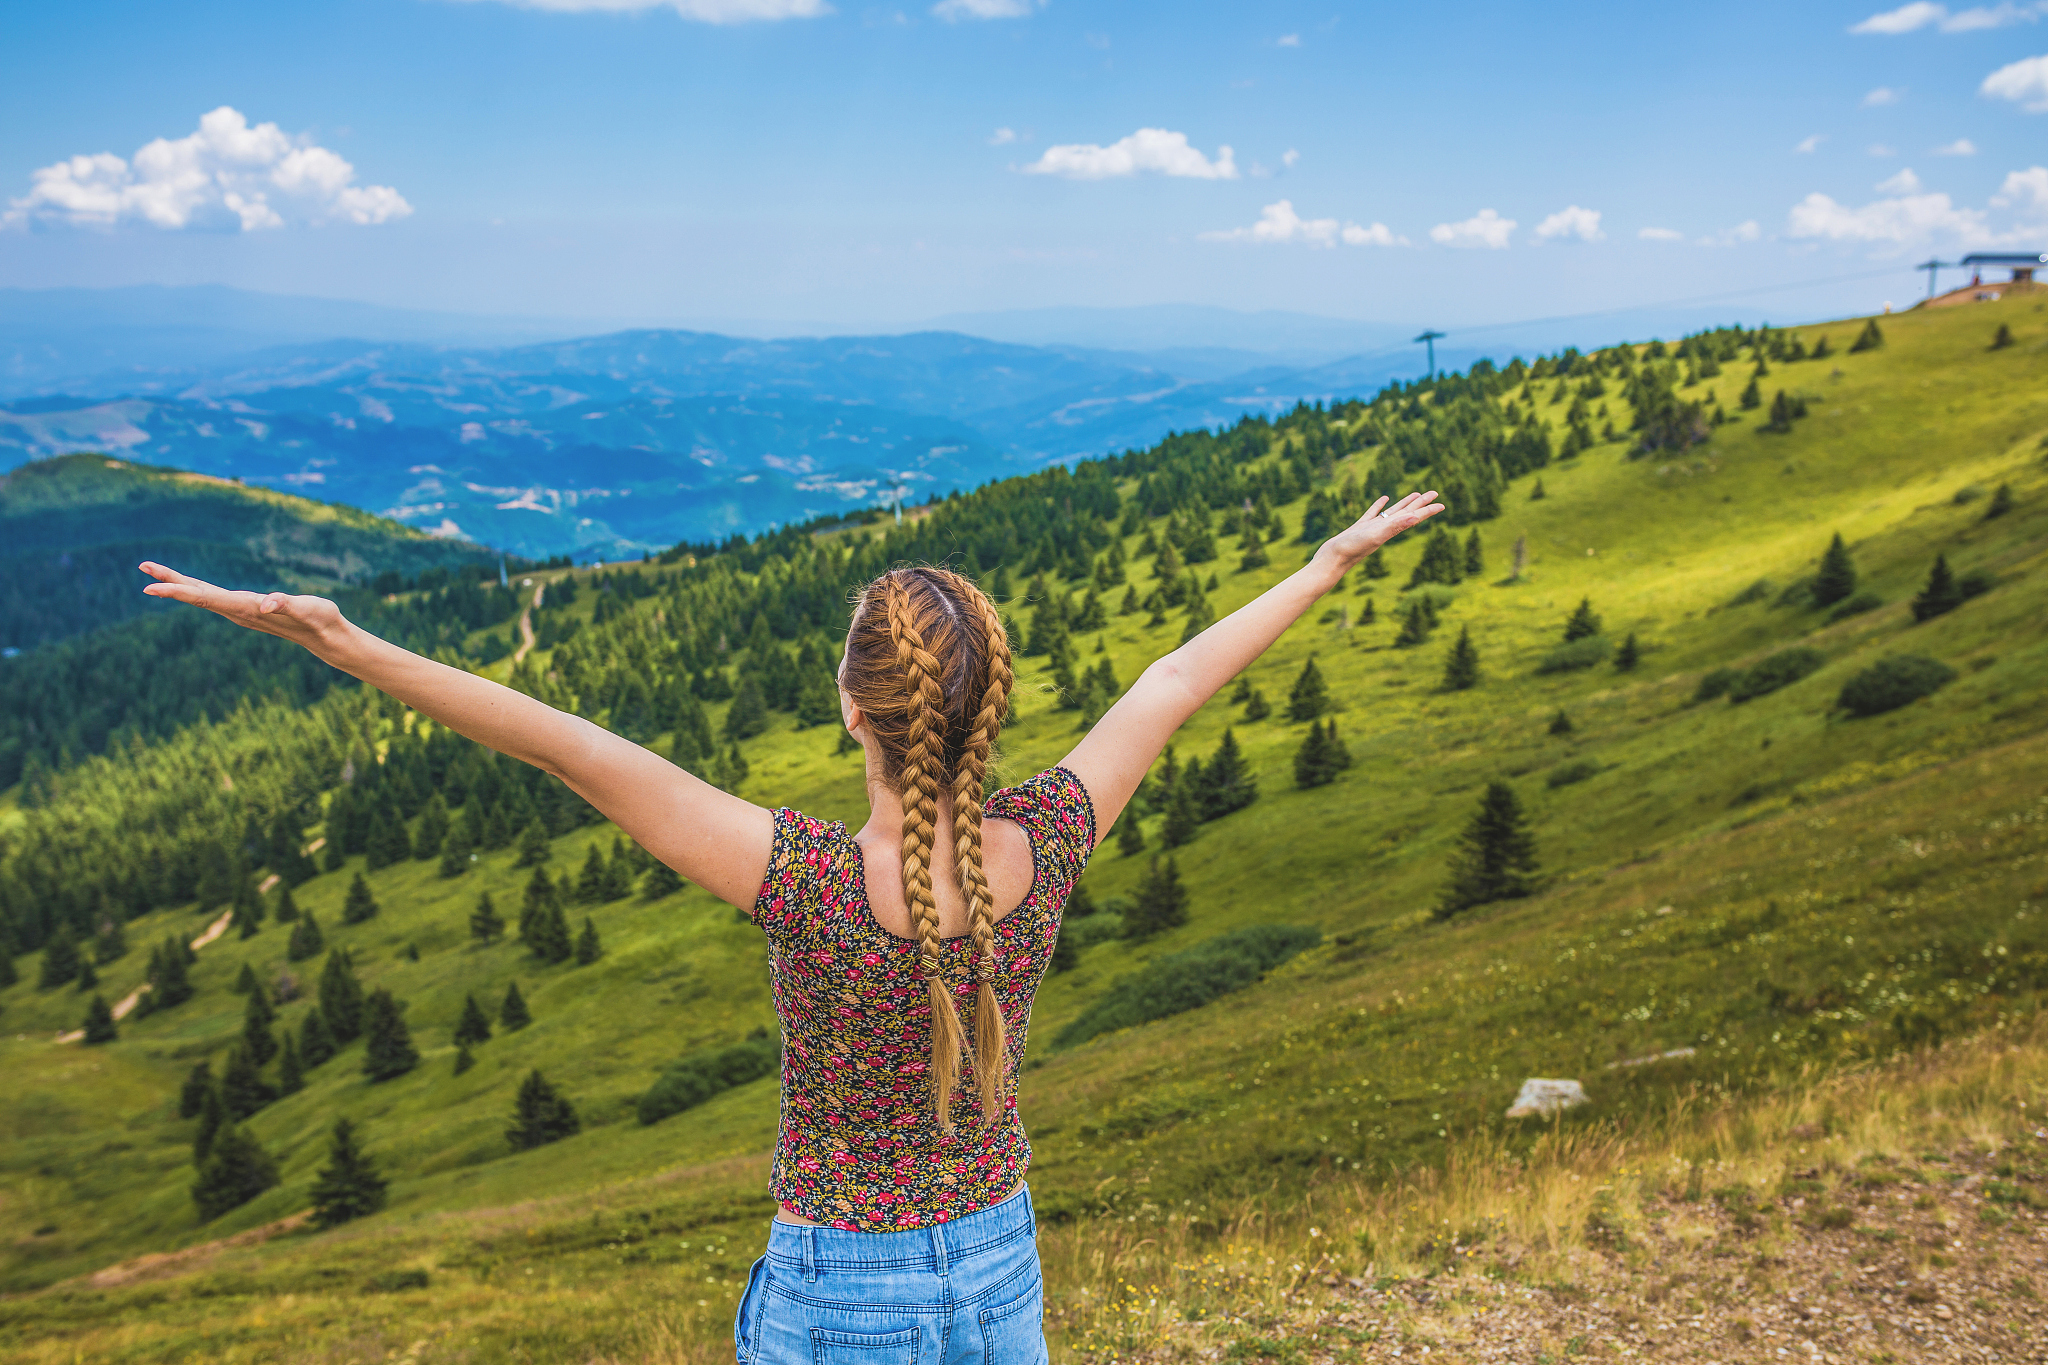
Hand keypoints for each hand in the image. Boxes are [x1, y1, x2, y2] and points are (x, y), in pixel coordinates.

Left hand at [139, 562, 345, 652]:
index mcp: (247, 609)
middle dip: (170, 582)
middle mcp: (238, 612)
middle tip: (144, 566)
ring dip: (178, 584)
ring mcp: (240, 611)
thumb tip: (265, 604)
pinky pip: (212, 596)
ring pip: (202, 595)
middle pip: (197, 595)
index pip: (205, 597)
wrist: (326, 638)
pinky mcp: (245, 609)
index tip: (151, 587)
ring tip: (154, 572)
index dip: (178, 591)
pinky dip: (194, 588)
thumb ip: (286, 604)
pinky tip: (187, 584)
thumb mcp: (307, 609)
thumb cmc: (320, 620)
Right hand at [1317, 490, 1445, 570]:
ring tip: (1415, 494)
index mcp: (1390, 530)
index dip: (1428, 510)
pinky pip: (1373, 513)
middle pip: (1407, 512)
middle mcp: (1384, 529)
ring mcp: (1372, 528)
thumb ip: (1394, 526)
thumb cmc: (1352, 549)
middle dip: (1421, 503)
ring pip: (1393, 512)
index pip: (1413, 517)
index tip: (1442, 504)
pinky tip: (1384, 499)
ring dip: (1404, 503)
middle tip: (1434, 492)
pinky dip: (1380, 505)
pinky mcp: (1360, 527)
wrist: (1332, 560)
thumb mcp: (1375, 536)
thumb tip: (1415, 518)